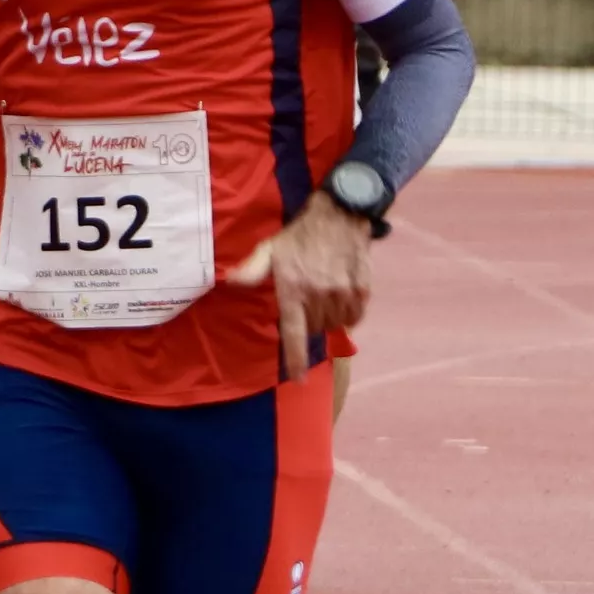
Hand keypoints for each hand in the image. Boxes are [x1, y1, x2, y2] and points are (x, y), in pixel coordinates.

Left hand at [224, 193, 373, 382]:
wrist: (339, 213)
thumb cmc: (299, 235)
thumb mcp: (270, 249)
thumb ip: (251, 270)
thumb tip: (230, 281)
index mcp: (293, 290)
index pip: (294, 334)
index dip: (296, 360)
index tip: (299, 379)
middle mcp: (318, 296)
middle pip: (316, 329)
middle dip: (310, 321)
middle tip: (307, 300)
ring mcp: (342, 293)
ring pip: (336, 324)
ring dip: (330, 317)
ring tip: (324, 296)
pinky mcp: (362, 289)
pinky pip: (355, 316)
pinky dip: (349, 313)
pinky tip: (342, 296)